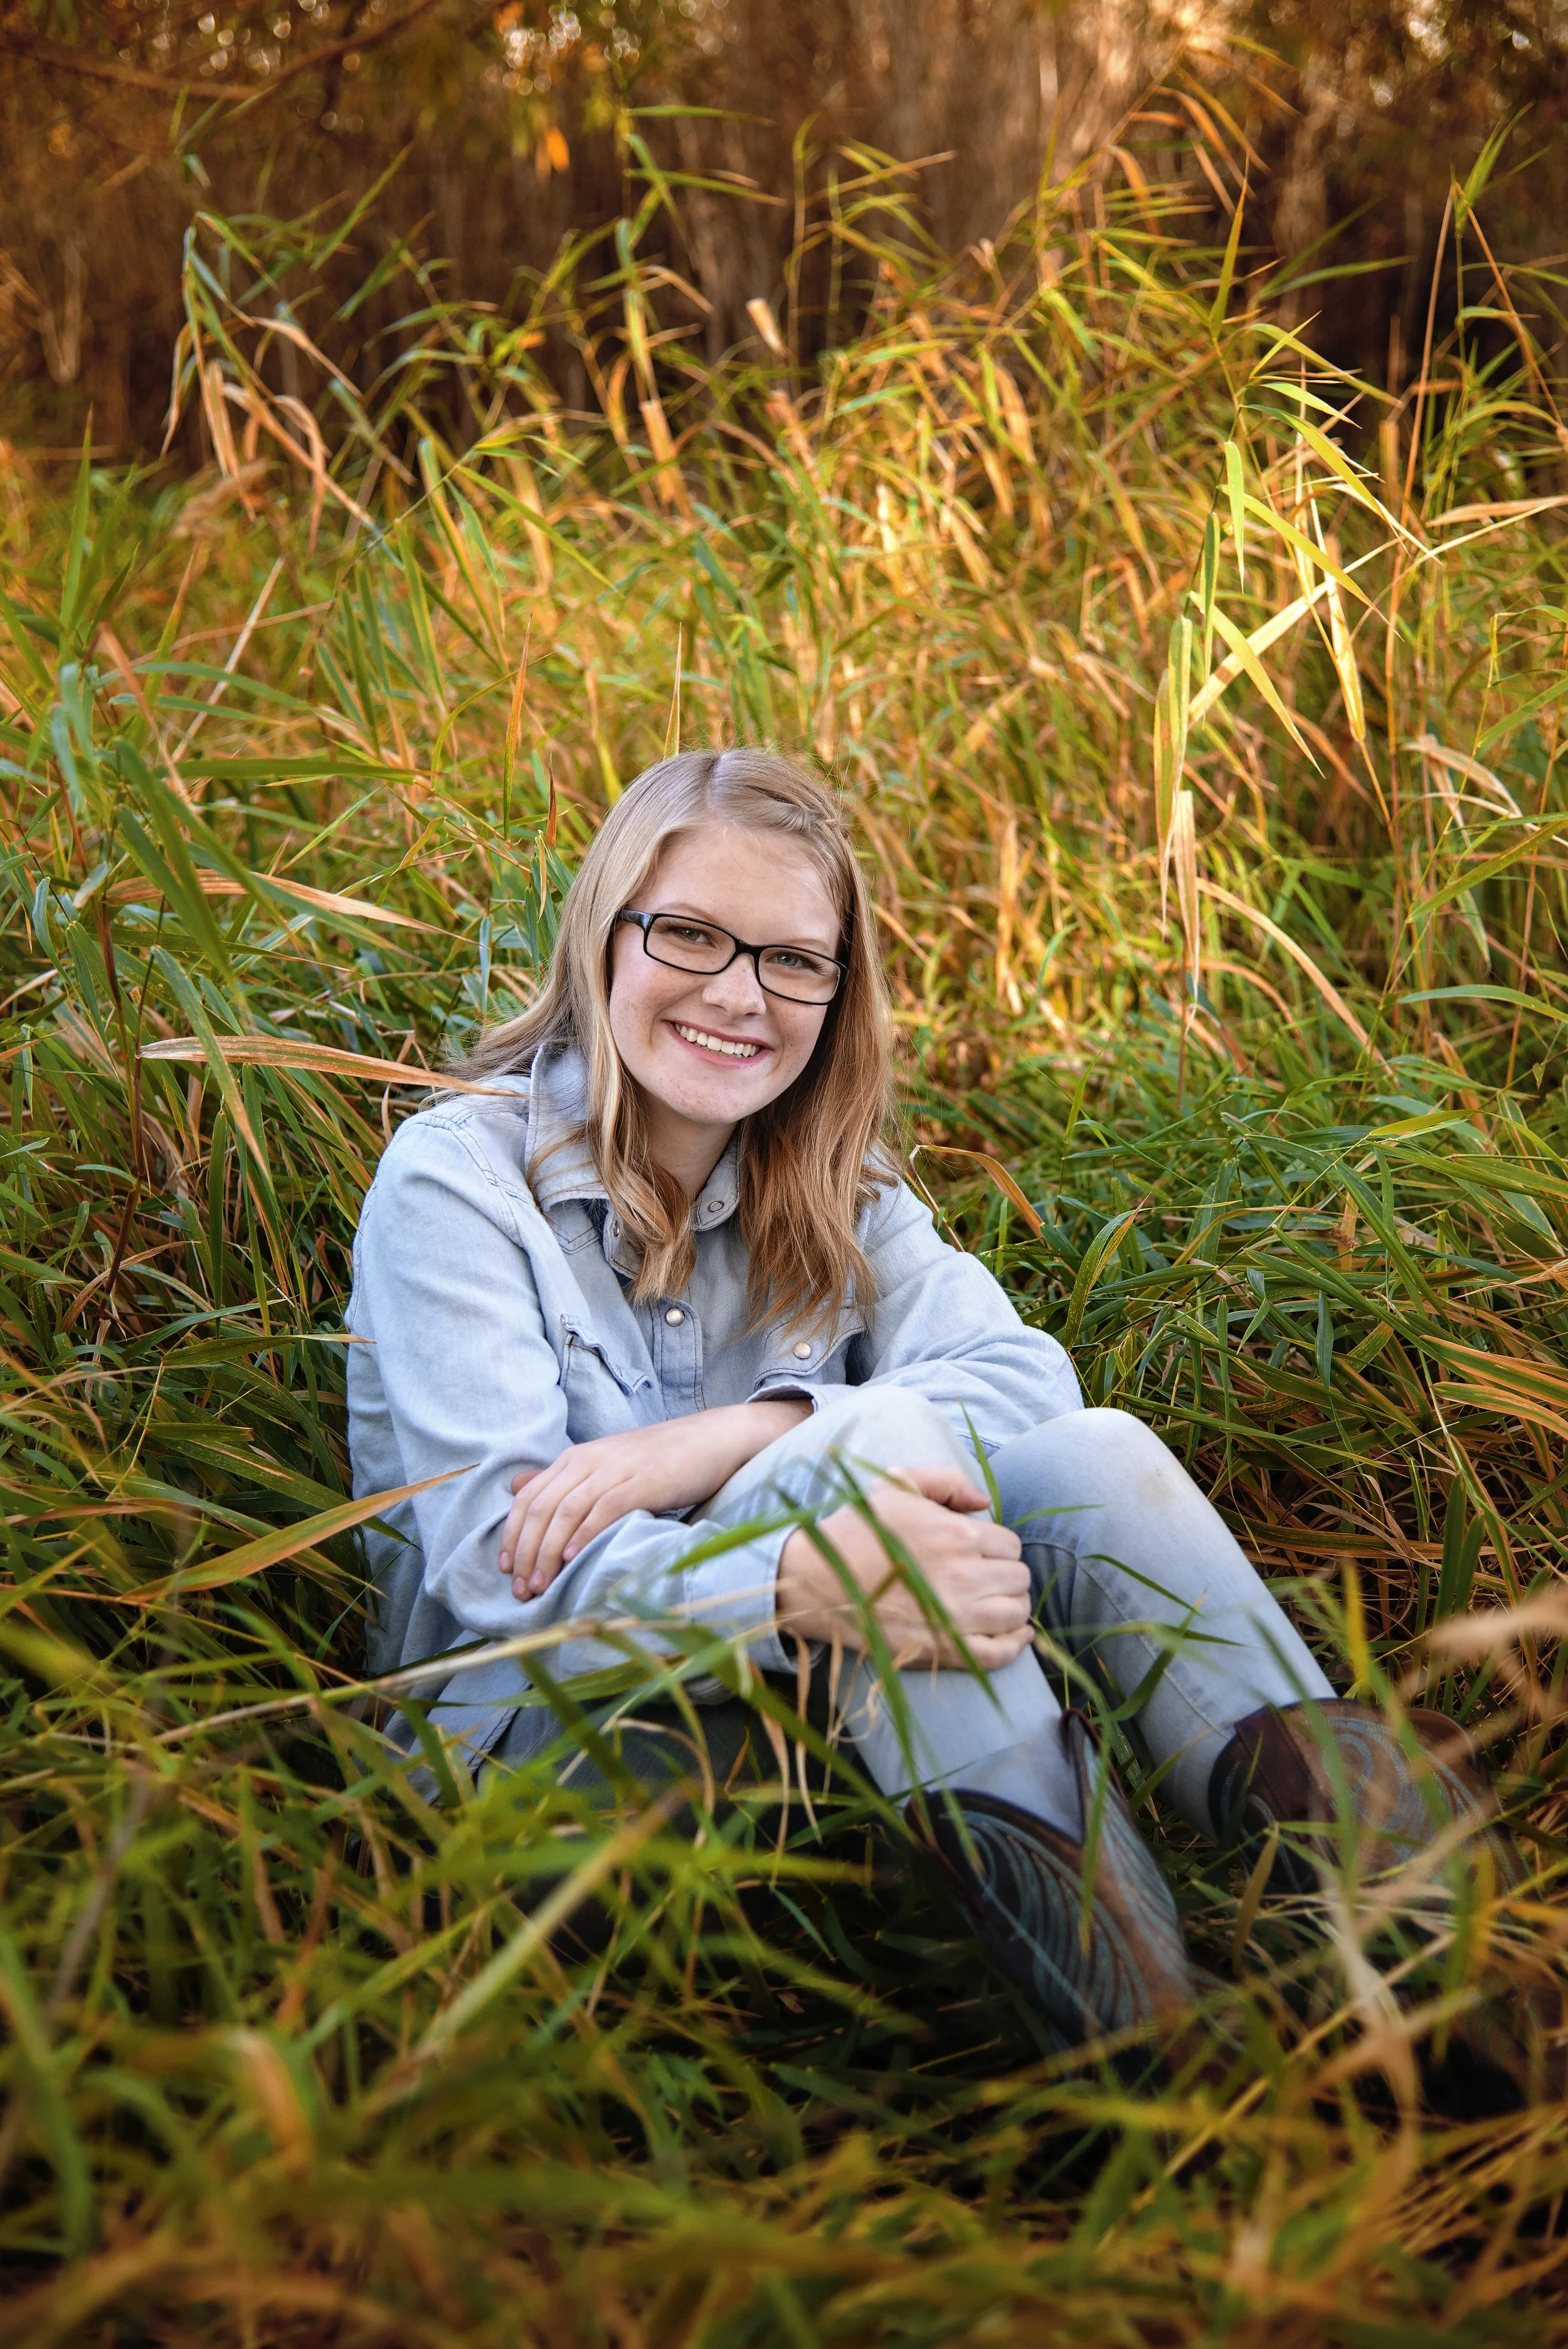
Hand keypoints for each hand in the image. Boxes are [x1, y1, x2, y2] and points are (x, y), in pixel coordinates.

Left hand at [498, 1398, 811, 1599]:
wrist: (711, 1440)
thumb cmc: (658, 1460)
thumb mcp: (604, 1465)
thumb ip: (561, 1479)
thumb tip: (516, 1487)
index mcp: (576, 1458)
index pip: (529, 1497)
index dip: (512, 1534)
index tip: (506, 1570)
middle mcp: (589, 1460)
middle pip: (542, 1508)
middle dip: (526, 1551)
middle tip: (521, 1589)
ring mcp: (616, 1469)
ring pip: (567, 1511)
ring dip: (548, 1551)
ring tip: (541, 1584)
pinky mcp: (643, 1481)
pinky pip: (605, 1508)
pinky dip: (584, 1533)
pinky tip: (572, 1558)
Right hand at [775, 1464, 1029, 1670]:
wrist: (816, 1580)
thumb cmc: (856, 1528)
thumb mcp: (896, 1483)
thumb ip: (947, 1482)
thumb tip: (985, 1500)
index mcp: (958, 1534)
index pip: (1011, 1545)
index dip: (998, 1547)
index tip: (980, 1553)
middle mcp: (965, 1576)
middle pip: (1018, 1579)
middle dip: (1006, 1575)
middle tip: (985, 1577)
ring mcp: (957, 1617)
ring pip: (1016, 1614)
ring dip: (1010, 1606)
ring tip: (992, 1602)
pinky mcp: (945, 1649)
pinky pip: (1001, 1653)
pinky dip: (1015, 1645)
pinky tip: (1014, 1636)